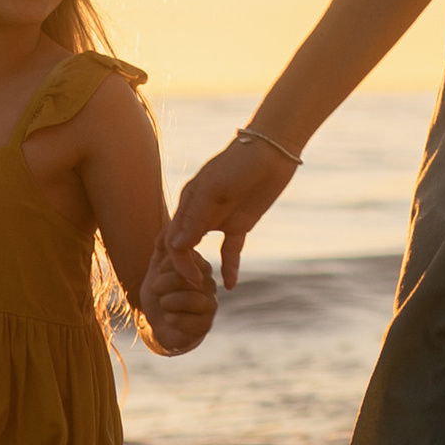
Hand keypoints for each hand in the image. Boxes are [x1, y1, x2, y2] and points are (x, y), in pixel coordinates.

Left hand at [138, 242, 218, 356]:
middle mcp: (209, 285)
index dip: (169, 264)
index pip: (190, 258)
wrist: (155, 325)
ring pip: (190, 299)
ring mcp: (210, 305)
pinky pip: (191, 321)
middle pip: (188, 278)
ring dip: (168, 302)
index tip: (159, 271)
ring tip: (163, 304)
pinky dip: (172, 319)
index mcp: (200, 268)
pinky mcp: (206, 325)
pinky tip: (168, 319)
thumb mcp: (155, 270)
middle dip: (163, 284)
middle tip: (156, 289)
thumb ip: (162, 250)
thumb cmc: (157, 295)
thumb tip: (167, 231)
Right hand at [165, 136, 294, 290]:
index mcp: (187, 204)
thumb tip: (176, 246)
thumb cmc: (238, 164)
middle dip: (185, 270)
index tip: (191, 280)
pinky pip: (231, 251)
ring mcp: (219, 220)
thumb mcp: (213, 189)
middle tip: (195, 291)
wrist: (271, 152)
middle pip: (184, 248)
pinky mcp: (240, 225)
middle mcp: (199, 214)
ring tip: (206, 292)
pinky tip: (230, 286)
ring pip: (204, 251)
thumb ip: (195, 217)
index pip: (173, 240)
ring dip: (203, 269)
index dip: (179, 262)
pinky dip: (230, 267)